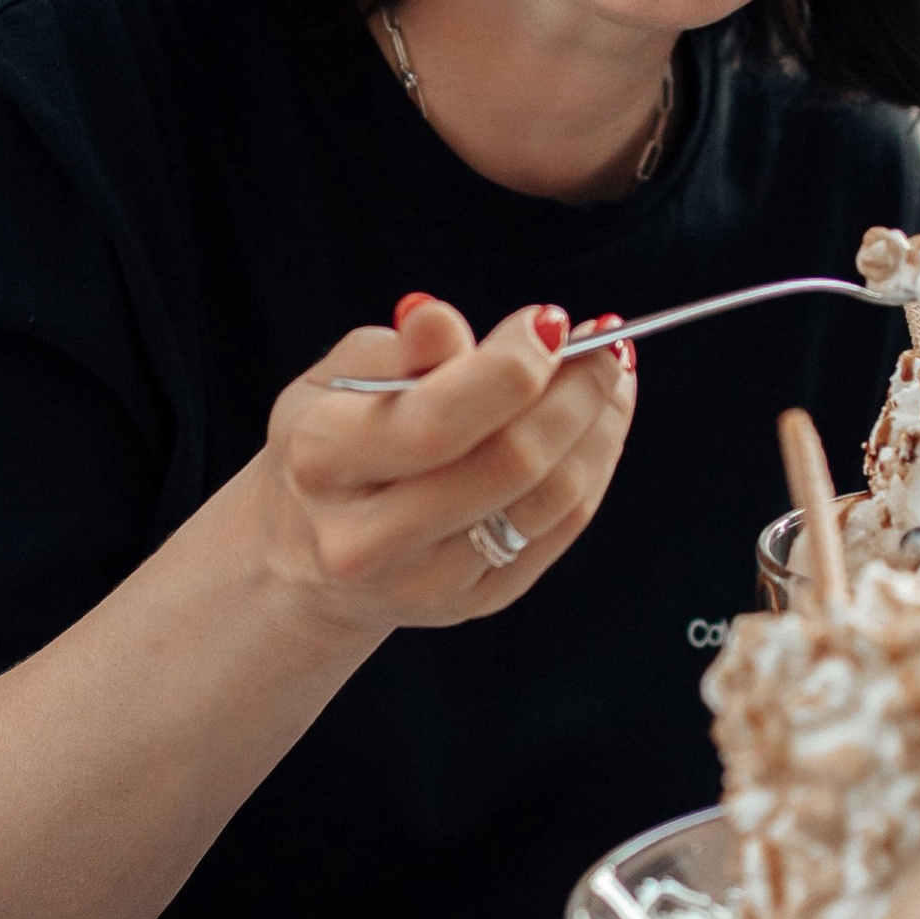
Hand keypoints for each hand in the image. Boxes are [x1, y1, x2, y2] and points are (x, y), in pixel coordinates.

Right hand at [257, 294, 636, 644]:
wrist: (307, 555)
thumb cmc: (329, 444)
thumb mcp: (336, 381)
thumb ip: (397, 350)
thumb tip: (438, 317)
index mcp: (323, 461)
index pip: (438, 420)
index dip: (512, 367)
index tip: (551, 322)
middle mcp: (368, 538)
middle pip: (509, 464)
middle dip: (575, 393)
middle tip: (605, 344)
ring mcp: (426, 582)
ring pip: (551, 499)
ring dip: (598, 426)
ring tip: (611, 377)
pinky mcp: (475, 601)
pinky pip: (561, 528)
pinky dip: (593, 466)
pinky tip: (597, 423)